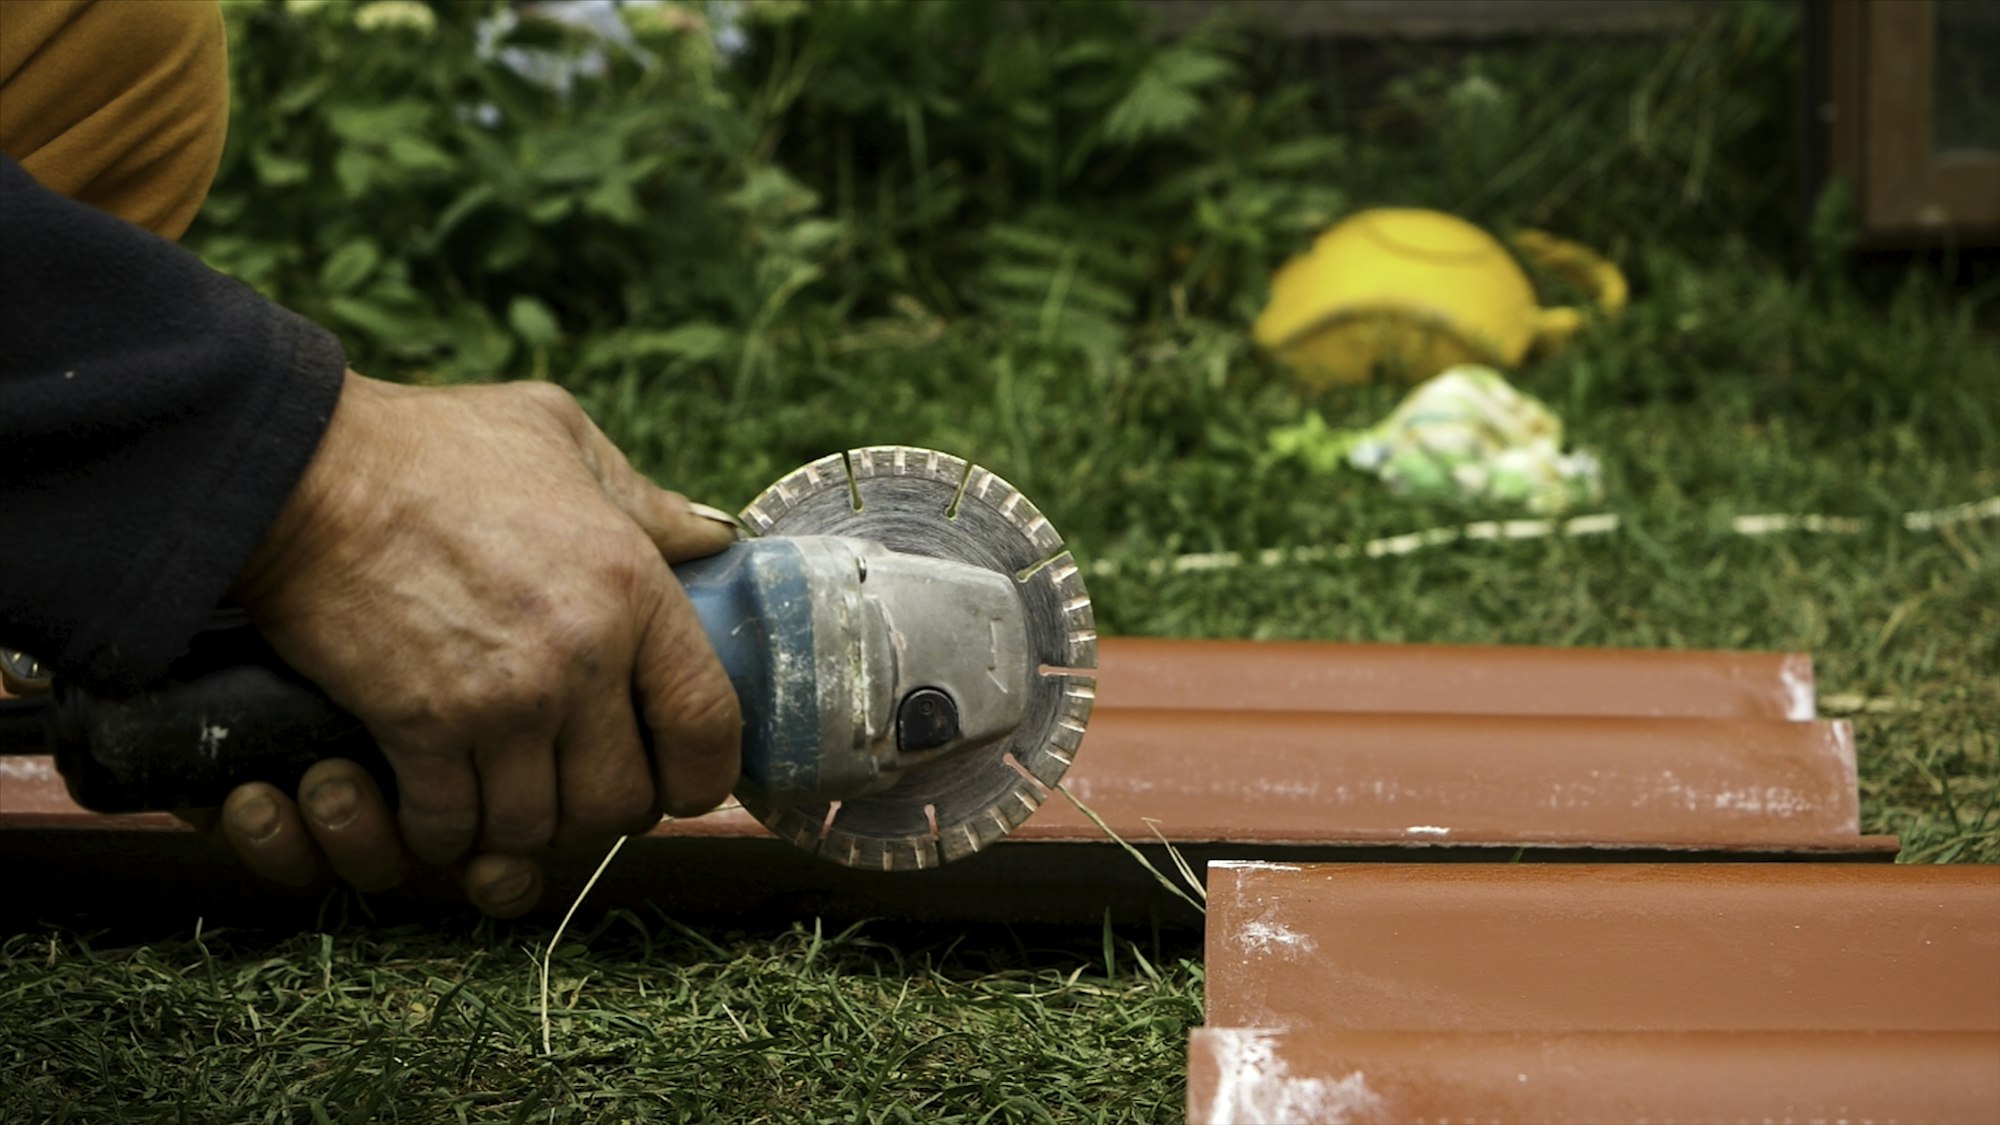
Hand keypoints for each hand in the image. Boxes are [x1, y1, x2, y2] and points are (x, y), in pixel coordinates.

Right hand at [216, 371, 740, 914]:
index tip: (680, 782)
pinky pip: (452, 827)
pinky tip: (434, 800)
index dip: (702, 774)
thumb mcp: (560, 437)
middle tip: (575, 788)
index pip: (709, 724)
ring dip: (518, 824)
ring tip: (504, 792)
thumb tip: (714, 540)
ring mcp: (503, 700)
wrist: (303, 470)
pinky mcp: (421, 730)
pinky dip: (443, 830)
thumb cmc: (431, 447)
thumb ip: (644, 501)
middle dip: (602, 811)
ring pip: (536, 826)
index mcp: (633, 586)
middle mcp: (582, 655)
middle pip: (623, 800)